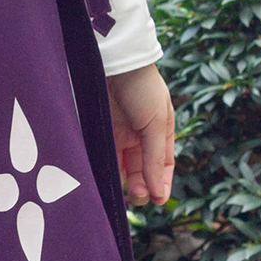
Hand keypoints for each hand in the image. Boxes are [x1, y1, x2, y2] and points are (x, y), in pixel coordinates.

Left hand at [105, 64, 174, 206]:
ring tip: (126, 193)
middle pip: (141, 171)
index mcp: (159, 132)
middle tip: (137, 196)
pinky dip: (106, 171)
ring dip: (124, 183)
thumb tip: (158, 193)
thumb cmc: (142, 87)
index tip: (158, 200)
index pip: (162, 166)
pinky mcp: (98, 131)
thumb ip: (155, 158)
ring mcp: (117, 134)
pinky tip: (107, 181)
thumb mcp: (156, 122)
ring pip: (121, 168)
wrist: (114, 60)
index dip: (162, 184)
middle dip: (142, 187)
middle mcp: (139, 136)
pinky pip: (103, 157)